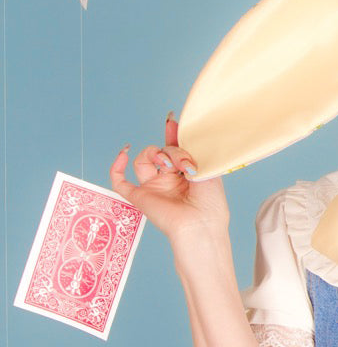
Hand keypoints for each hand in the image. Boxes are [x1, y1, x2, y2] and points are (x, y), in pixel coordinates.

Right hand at [110, 115, 228, 247]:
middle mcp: (169, 180)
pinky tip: (124, 152)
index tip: (171, 121)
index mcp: (186, 174)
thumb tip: (179, 131)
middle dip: (173, 150)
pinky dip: (117, 165)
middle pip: (161, 151)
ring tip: (168, 165)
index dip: (172, 134)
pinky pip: (119, 181)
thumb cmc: (211, 204)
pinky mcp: (140, 197)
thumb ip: (193, 151)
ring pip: (143, 160)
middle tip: (186, 164)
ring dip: (154, 154)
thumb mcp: (208, 170)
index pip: (175, 149)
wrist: (200, 225)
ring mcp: (153, 188)